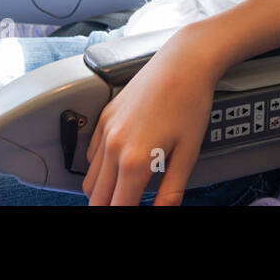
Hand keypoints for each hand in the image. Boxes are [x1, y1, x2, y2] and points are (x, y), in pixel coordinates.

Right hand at [83, 28, 220, 205]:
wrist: (183, 62)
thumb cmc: (190, 102)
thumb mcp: (188, 155)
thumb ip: (170, 193)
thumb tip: (163, 212)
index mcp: (134, 161)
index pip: (118, 209)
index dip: (124, 217)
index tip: (133, 214)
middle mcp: (113, 147)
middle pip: (97, 199)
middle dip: (111, 208)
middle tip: (129, 204)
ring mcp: (105, 130)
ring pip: (90, 180)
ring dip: (103, 192)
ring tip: (126, 192)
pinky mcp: (104, 117)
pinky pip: (91, 155)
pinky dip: (100, 168)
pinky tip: (120, 166)